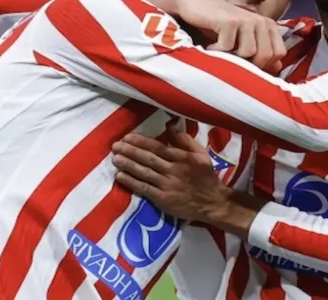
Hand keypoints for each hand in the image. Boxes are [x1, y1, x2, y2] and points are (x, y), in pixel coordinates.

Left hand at [111, 126, 231, 222]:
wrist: (213, 203)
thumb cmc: (206, 176)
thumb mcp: (201, 154)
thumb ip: (185, 139)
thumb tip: (170, 124)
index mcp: (182, 157)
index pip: (157, 147)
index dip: (141, 142)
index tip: (127, 137)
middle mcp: (173, 170)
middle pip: (148, 159)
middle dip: (130, 151)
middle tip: (115, 146)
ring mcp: (167, 185)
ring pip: (144, 172)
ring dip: (128, 165)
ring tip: (115, 158)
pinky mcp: (163, 199)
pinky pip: (144, 189)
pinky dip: (131, 182)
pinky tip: (120, 176)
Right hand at [174, 0, 285, 72]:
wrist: (193, 6)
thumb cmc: (217, 27)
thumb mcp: (242, 40)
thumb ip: (260, 52)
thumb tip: (277, 68)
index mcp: (267, 25)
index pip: (278, 53)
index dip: (263, 64)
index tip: (245, 64)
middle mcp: (260, 21)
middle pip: (265, 55)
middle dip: (247, 64)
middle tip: (231, 60)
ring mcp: (246, 19)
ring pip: (248, 53)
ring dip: (230, 58)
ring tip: (220, 52)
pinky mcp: (230, 21)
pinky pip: (228, 48)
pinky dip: (215, 52)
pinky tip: (209, 47)